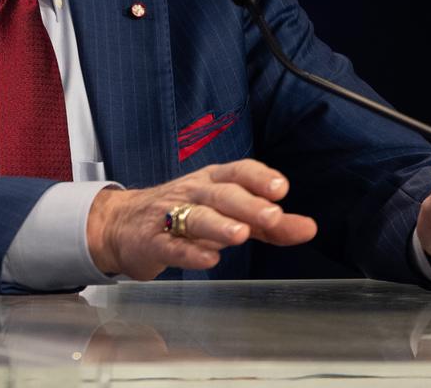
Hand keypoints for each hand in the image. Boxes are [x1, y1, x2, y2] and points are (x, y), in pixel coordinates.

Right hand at [87, 159, 316, 279]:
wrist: (121, 224)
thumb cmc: (183, 214)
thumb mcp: (228, 213)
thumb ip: (268, 224)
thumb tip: (309, 228)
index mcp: (212, 180)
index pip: (239, 171)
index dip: (259, 178)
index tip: (281, 189)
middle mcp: (193, 192)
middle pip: (222, 193)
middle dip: (247, 203)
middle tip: (272, 215)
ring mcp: (170, 215)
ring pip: (196, 216)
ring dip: (219, 224)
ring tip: (241, 234)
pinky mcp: (153, 241)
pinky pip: (172, 245)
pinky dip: (190, 252)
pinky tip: (208, 259)